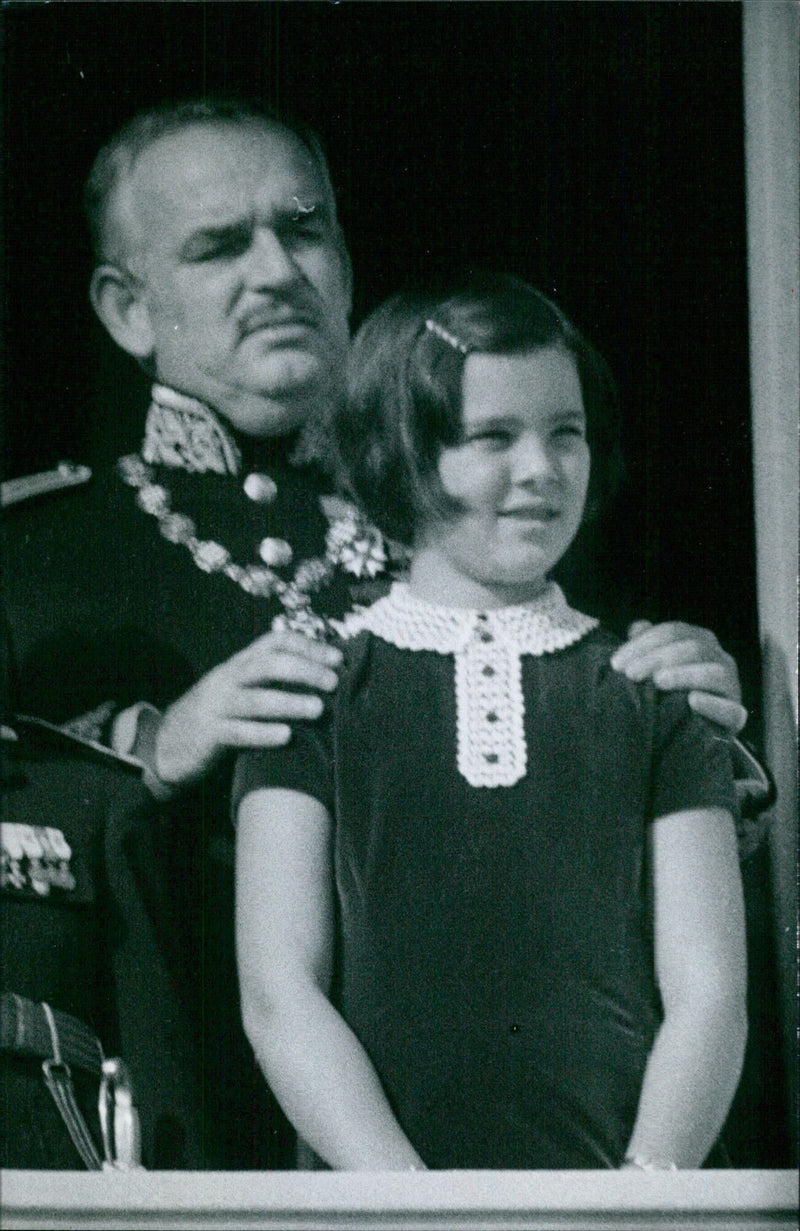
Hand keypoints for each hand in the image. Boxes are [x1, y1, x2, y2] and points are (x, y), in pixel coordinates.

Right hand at [154, 630, 342, 786]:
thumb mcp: (239, 692)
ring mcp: (215, 706)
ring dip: (289, 702)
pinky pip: (237, 732)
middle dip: (304, 670)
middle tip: (333, 683)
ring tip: (318, 709)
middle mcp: (227, 679)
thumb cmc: (216, 718)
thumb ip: (270, 682)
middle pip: (267, 665)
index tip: (338, 658)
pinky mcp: (208, 735)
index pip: (274, 642)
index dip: (308, 646)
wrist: (164, 746)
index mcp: (238, 665)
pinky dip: (262, 733)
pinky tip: (287, 736)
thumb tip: (322, 678)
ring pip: (255, 699)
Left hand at [611, 620, 746, 733]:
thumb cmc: (671, 694)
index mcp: (701, 641)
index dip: (644, 643)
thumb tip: (636, 627)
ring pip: (714, 673)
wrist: (695, 732)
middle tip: (631, 674)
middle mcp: (720, 659)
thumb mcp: (657, 668)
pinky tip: (692, 701)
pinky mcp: (736, 716)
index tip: (617, 663)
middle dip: (657, 658)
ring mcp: (731, 686)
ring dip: (684, 675)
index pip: (673, 631)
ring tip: (658, 682)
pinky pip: (731, 709)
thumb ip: (647, 647)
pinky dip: (713, 704)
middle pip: (692, 648)